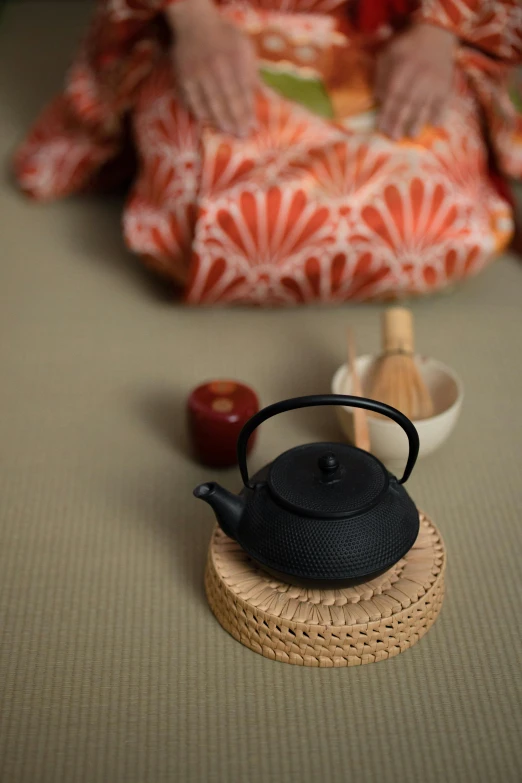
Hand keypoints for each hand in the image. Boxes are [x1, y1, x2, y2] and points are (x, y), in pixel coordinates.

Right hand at [168, 0, 257, 137]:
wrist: (194, 22)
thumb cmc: (224, 37)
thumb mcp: (244, 46)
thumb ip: (251, 69)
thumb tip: (259, 93)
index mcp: (234, 59)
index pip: (243, 91)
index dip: (248, 111)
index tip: (253, 126)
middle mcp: (216, 67)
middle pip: (227, 100)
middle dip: (236, 120)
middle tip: (242, 136)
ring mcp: (198, 74)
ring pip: (210, 103)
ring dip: (220, 121)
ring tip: (228, 133)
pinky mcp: (184, 78)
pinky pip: (192, 100)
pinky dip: (201, 113)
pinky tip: (208, 122)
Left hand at [375, 23, 456, 139]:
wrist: (435, 34)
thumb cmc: (406, 47)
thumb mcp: (387, 55)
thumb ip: (381, 76)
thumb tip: (378, 98)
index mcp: (401, 72)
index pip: (392, 98)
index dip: (386, 114)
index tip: (382, 128)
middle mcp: (418, 79)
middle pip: (407, 105)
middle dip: (399, 123)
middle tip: (394, 137)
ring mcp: (434, 83)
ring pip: (425, 106)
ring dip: (418, 122)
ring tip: (412, 135)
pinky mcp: (446, 85)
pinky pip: (444, 102)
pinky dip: (440, 113)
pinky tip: (436, 124)